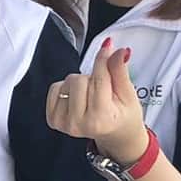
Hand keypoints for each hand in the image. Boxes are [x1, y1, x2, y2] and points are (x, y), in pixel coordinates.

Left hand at [46, 37, 148, 164]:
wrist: (113, 133)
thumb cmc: (122, 115)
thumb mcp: (128, 94)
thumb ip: (119, 72)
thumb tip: (117, 51)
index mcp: (100, 119)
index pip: (98, 80)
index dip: (103, 59)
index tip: (107, 47)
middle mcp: (78, 124)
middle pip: (79, 79)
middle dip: (93, 78)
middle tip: (103, 91)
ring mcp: (63, 123)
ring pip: (67, 82)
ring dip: (80, 84)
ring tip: (92, 96)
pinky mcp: (52, 120)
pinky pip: (55, 88)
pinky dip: (67, 88)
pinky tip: (78, 99)